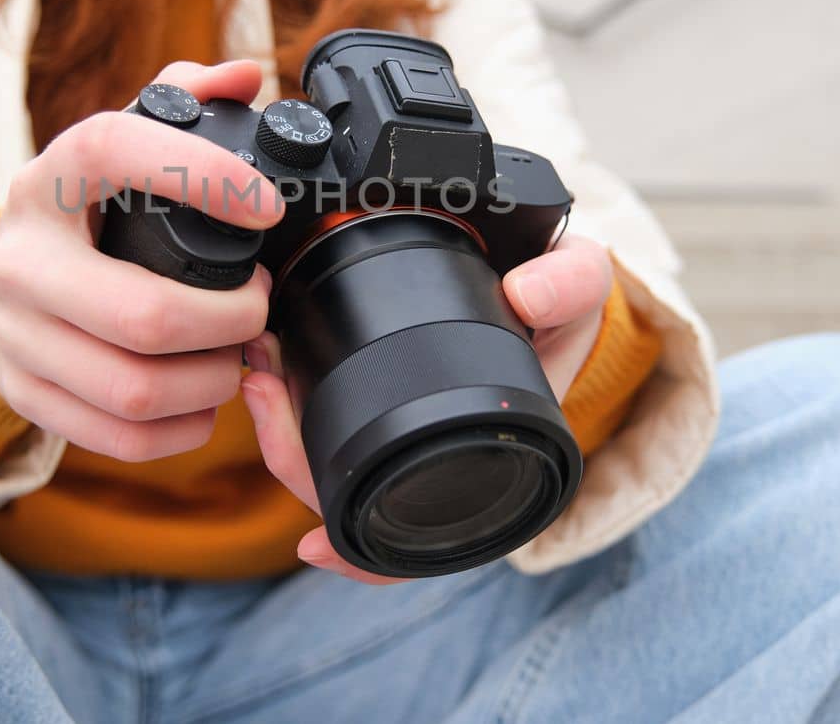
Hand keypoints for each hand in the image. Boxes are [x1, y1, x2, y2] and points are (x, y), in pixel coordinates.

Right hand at [0, 59, 284, 462]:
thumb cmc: (82, 212)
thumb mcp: (115, 147)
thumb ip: (179, 98)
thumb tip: (244, 78)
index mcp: (48, 179)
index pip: (112, 150)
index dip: (200, 175)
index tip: (266, 208)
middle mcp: (20, 257)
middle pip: (143, 315)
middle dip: (230, 319)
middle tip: (258, 304)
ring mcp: (14, 335)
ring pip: (136, 390)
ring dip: (213, 380)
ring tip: (236, 354)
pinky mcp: (23, 394)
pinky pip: (118, 437)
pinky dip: (181, 429)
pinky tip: (202, 400)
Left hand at [240, 232, 613, 583]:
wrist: (539, 278)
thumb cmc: (559, 299)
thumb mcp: (580, 285)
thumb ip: (572, 284)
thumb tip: (525, 296)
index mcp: (489, 462)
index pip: (423, 540)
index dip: (366, 562)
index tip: (313, 546)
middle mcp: (439, 464)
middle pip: (351, 503)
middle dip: (292, 457)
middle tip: (263, 390)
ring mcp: (402, 435)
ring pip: (323, 468)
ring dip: (278, 427)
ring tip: (259, 367)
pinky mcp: (375, 403)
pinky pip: (319, 429)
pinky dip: (285, 406)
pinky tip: (265, 368)